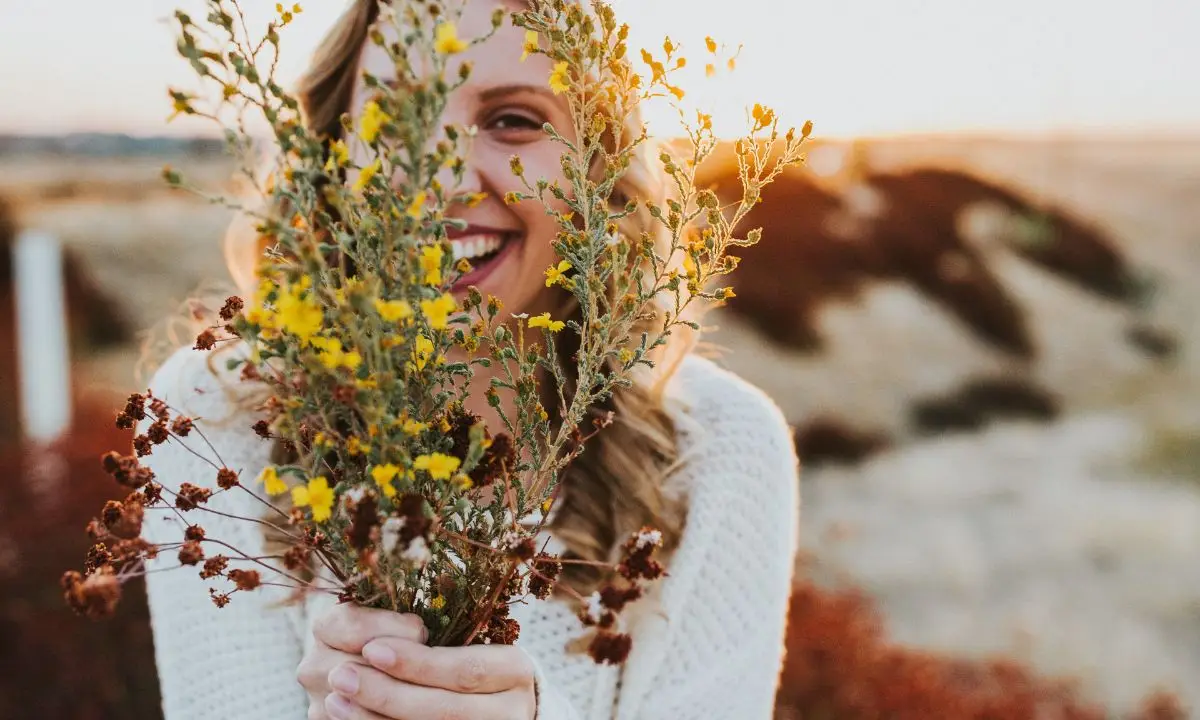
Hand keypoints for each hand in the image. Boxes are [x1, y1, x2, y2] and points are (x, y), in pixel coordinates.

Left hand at [298, 603, 536, 719]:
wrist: (491, 704)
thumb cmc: (467, 657)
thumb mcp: (462, 637)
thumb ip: (428, 636)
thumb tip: (372, 640)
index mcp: (515, 669)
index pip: (466, 669)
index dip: (418, 663)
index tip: (372, 648)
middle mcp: (512, 710)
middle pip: (444, 706)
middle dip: (387, 692)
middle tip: (340, 674)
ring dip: (374, 717)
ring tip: (336, 697)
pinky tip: (347, 717)